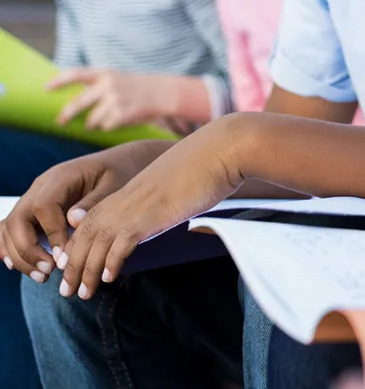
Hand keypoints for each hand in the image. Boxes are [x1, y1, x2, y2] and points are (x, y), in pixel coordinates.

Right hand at [0, 142, 164, 282]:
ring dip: (19, 255)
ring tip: (43, 276)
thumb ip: (94, 202)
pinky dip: (12, 249)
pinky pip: (10, 230)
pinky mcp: (31, 210)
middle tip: (49, 272)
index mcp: (61, 177)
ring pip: (9, 228)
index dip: (51, 234)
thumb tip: (72, 221)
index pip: (43, 207)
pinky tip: (27, 267)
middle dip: (27, 250)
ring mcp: (32, 198)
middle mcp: (40, 186)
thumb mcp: (115, 184)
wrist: (115, 165)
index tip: (64, 257)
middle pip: (17, 219)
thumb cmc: (118, 173)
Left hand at [48, 68, 172, 130]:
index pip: (76, 74)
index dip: (58, 81)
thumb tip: (73, 101)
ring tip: (108, 118)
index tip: (46, 89)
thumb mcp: (118, 79)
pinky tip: (122, 120)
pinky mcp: (121, 114)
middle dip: (67, 114)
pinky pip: (106, 126)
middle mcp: (108, 85)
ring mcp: (114, 100)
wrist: (164, 93)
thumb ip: (98, 86)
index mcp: (105, 74)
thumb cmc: (139, 88)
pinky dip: (111, 126)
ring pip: (92, 120)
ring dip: (96, 123)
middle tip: (61, 121)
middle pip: (77, 104)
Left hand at [57, 115, 250, 300]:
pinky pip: (121, 243)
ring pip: (96, 242)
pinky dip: (111, 262)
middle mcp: (126, 199)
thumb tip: (164, 213)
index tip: (71, 268)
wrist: (219, 151)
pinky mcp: (150, 215)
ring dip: (85, 271)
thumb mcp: (173, 186)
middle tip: (66, 291)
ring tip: (81, 294)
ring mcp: (136, 207)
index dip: (77, 246)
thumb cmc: (204, 167)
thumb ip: (161, 201)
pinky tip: (108, 278)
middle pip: (85, 235)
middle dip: (73, 265)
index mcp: (129, 192)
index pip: (90, 222)